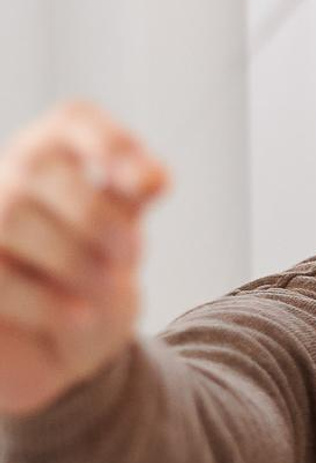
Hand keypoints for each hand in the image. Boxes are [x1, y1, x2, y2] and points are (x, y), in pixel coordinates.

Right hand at [0, 102, 168, 417]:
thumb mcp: (119, 233)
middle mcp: (9, 176)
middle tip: (131, 254)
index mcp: (55, 154)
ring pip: (14, 216)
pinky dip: (47, 301)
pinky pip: (0, 277)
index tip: (147, 184)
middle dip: (96, 216)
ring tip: (106, 287)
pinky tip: (81, 316)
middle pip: (44, 171)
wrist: (51, 343)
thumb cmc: (88, 271)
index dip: (109, 142)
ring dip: (73, 259)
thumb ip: (133, 199)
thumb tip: (153, 177)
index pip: (74, 119)